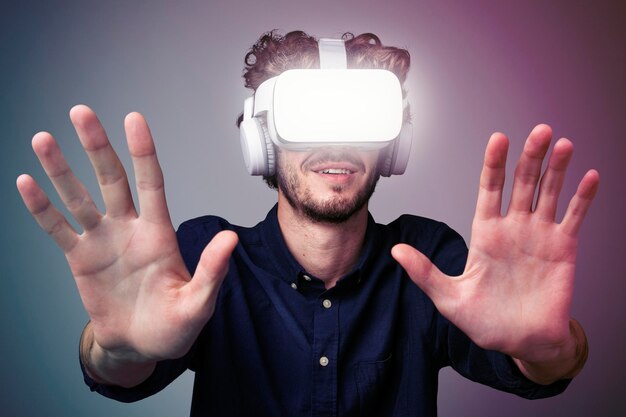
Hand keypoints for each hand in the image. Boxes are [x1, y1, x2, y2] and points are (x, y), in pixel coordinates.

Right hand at [17, 105, 237, 362]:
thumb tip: (231, 239)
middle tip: (80, 112)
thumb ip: (211, 270)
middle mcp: (129, 228)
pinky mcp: (80, 259)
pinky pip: (57, 229)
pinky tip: (26, 182)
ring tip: (42, 139)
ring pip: (78, 197)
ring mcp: (102, 241)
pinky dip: (41, 208)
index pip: (151, 183)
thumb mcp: (198, 302)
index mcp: (159, 232)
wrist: (141, 346)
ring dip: (60, 170)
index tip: (134, 119)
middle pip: (111, 179)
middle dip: (96, 146)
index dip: (143, 152)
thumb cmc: (175, 325)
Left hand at [392, 124, 598, 367]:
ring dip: (557, 169)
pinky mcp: (563, 249)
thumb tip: (396, 251)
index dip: (494, 164)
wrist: (522, 343)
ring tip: (562, 144)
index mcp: (485, 234)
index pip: (489, 190)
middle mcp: (513, 228)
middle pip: (521, 183)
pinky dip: (583, 197)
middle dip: (530, 157)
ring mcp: (539, 236)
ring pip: (549, 193)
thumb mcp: (449, 298)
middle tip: (539, 131)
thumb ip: (425, 272)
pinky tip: (590, 177)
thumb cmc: (485, 322)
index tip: (498, 139)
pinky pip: (574, 217)